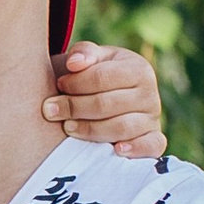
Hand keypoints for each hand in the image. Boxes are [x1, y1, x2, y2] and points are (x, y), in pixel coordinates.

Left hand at [45, 40, 165, 160]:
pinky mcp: (154, 140)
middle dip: (74, 107)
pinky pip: (152, 146)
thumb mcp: (93, 59)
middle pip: (107, 104)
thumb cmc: (96, 77)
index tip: (58, 85)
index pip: (102, 77)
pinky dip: (135, 149)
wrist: (111, 99)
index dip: (75, 83)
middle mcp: (149, 94)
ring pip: (121, 128)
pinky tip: (116, 150)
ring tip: (67, 128)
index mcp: (137, 69)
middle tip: (49, 110)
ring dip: (89, 130)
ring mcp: (152, 119)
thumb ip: (84, 53)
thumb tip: (74, 63)